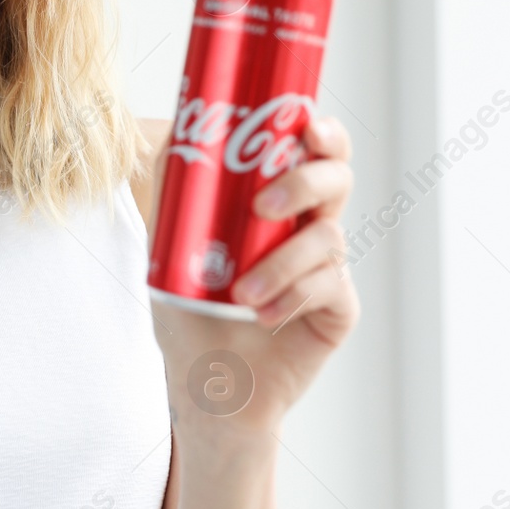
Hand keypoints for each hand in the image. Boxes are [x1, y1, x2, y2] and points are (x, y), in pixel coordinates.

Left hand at [149, 115, 359, 435]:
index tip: (306, 123)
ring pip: (327, 237)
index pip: (315, 152)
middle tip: (264, 205)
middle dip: (306, 181)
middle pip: (337, 178)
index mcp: (280, 203)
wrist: (207, 386)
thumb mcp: (171, 247)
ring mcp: (328, 268)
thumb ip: (177, 192)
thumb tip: (177, 130)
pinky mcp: (338, 309)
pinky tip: (262, 315)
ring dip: (281, 261)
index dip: (322, 131)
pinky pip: (329, 285)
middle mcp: (310, 228)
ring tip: (241, 293)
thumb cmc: (191, 313)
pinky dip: (292, 295)